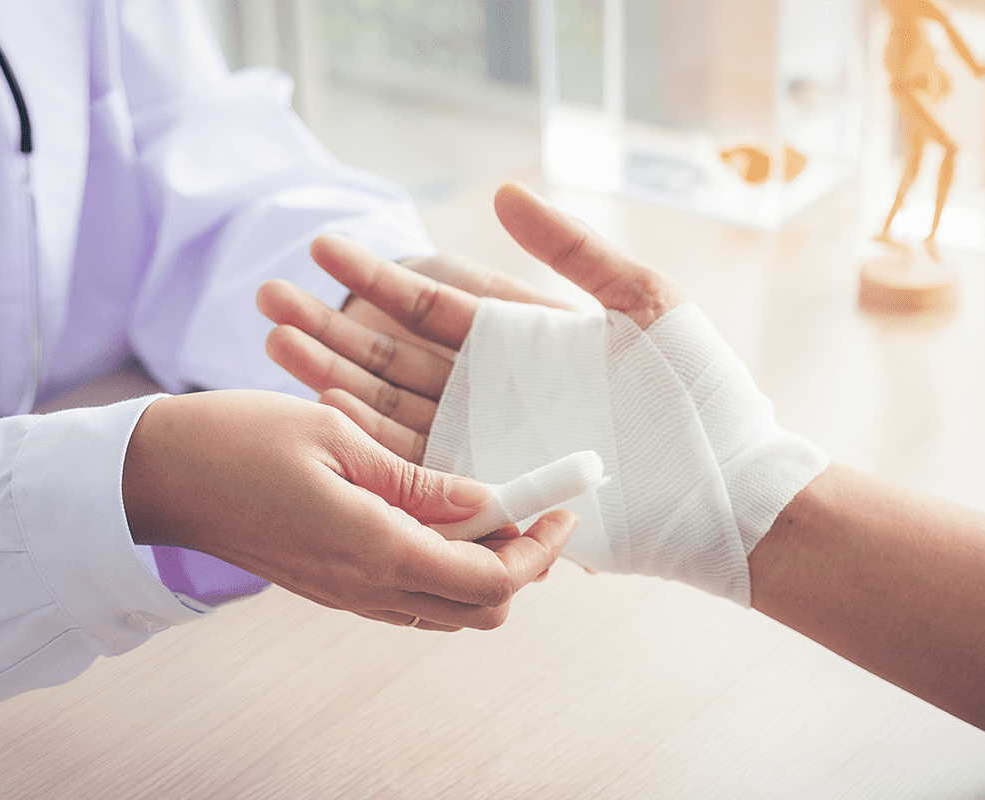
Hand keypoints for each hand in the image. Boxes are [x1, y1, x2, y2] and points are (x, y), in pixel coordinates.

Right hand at [122, 390, 575, 630]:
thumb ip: (419, 481)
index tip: (560, 505)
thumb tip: (487, 502)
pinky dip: (444, 571)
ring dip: (485, 569)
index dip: (538, 549)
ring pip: (448, 611)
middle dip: (522, 564)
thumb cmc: (241, 439)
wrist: (160, 476)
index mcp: (375, 548)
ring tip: (491, 507)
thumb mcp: (339, 438)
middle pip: (480, 610)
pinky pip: (411, 601)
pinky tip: (441, 518)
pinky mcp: (332, 590)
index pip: (490, 579)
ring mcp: (348, 596)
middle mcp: (367, 587)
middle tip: (529, 506)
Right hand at [257, 181, 689, 461]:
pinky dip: (369, 438)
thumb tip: (504, 192)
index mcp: (521, 339)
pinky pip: (416, 462)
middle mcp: (491, 389)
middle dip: (332, 325)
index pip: (432, 300)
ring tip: (272, 341)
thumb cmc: (693, 394)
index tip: (321, 247)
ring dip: (333, 375)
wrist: (717, 489)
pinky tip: (319, 407)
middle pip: (397, 353)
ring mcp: (483, 438)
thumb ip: (575, 251)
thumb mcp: (644, 305)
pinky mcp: (484, 485)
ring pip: (392, 404)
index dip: (376, 275)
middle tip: (267, 297)